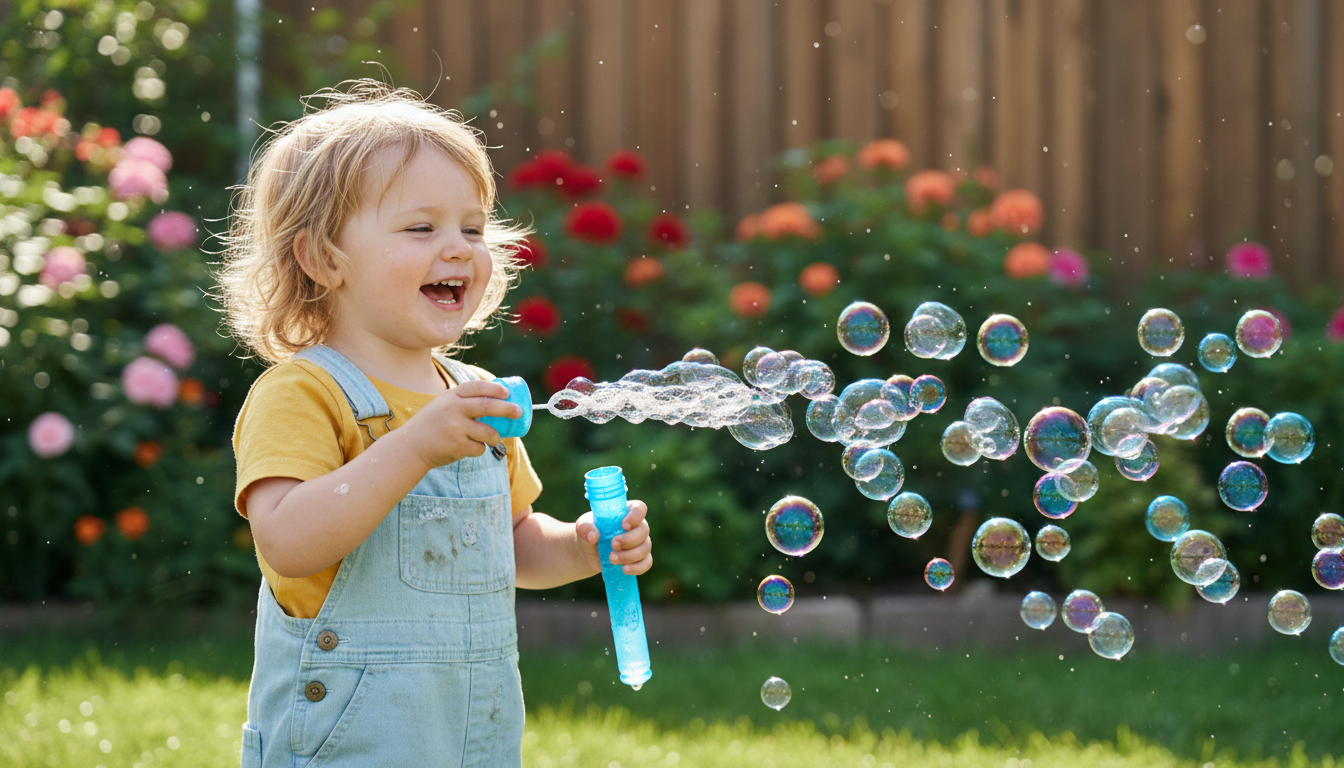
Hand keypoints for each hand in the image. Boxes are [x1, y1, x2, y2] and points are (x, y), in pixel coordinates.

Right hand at [401, 380, 520, 468]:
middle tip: (518, 412)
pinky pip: (479, 448)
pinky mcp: (457, 445)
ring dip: (494, 437)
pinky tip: (466, 448)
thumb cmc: (433, 425)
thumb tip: (500, 400)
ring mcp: (455, 428)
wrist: (410, 446)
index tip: (507, 393)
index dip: (494, 389)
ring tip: (491, 438)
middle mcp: (453, 409)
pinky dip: (479, 449)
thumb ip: (464, 401)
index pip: (476, 387)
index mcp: (451, 396)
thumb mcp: (444, 405)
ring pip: (488, 432)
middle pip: (487, 406)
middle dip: (506, 409)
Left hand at [575, 500, 651, 575]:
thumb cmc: (589, 532)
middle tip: (613, 545)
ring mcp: (641, 543)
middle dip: (629, 540)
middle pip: (644, 530)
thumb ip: (585, 528)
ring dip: (630, 555)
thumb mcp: (583, 526)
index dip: (635, 516)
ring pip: (645, 548)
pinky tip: (624, 569)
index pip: (639, 508)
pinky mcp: (640, 558)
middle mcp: (637, 526)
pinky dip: (637, 567)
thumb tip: (593, 536)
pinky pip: (646, 563)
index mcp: (626, 512)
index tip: (624, 525)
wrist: (589, 551)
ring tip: (612, 559)